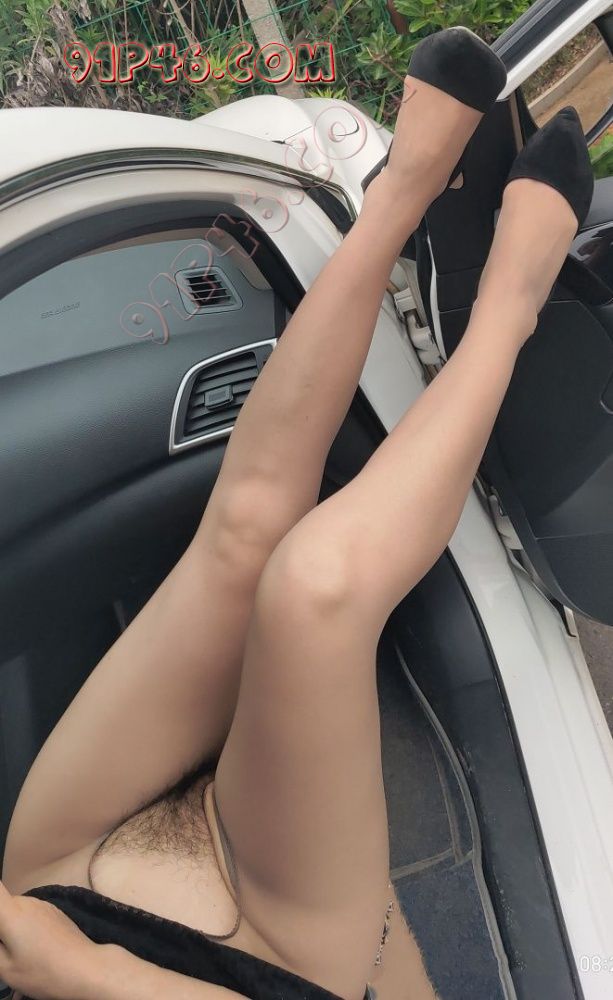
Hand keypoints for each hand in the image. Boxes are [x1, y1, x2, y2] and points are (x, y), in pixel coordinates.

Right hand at [0, 880, 99, 999]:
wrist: (85, 968)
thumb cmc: (41, 971)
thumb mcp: (5, 967)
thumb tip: (0, 934)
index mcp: (12, 912)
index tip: (0, 929)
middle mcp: (28, 901)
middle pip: (4, 906)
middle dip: (1, 925)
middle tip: (5, 950)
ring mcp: (44, 905)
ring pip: (18, 911)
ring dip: (14, 927)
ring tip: (21, 953)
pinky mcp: (56, 912)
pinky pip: (33, 914)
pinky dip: (27, 928)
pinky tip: (37, 949)